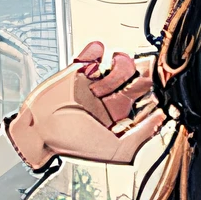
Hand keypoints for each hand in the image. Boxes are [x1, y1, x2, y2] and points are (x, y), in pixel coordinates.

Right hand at [8, 43, 165, 169]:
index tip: (158, 89)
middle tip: (144, 73)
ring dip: (119, 65)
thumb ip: (141, 136)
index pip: (143, 100)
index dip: (154, 93)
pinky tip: (96, 56)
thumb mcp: (115, 150)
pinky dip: (96, 50)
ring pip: (118, 63)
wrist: (40, 129)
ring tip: (110, 74)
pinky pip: (92, 52)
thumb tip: (160, 119)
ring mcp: (93, 82)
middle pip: (135, 78)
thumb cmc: (71, 143)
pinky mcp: (77, 69)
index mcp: (118, 117)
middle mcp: (107, 99)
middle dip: (142, 74)